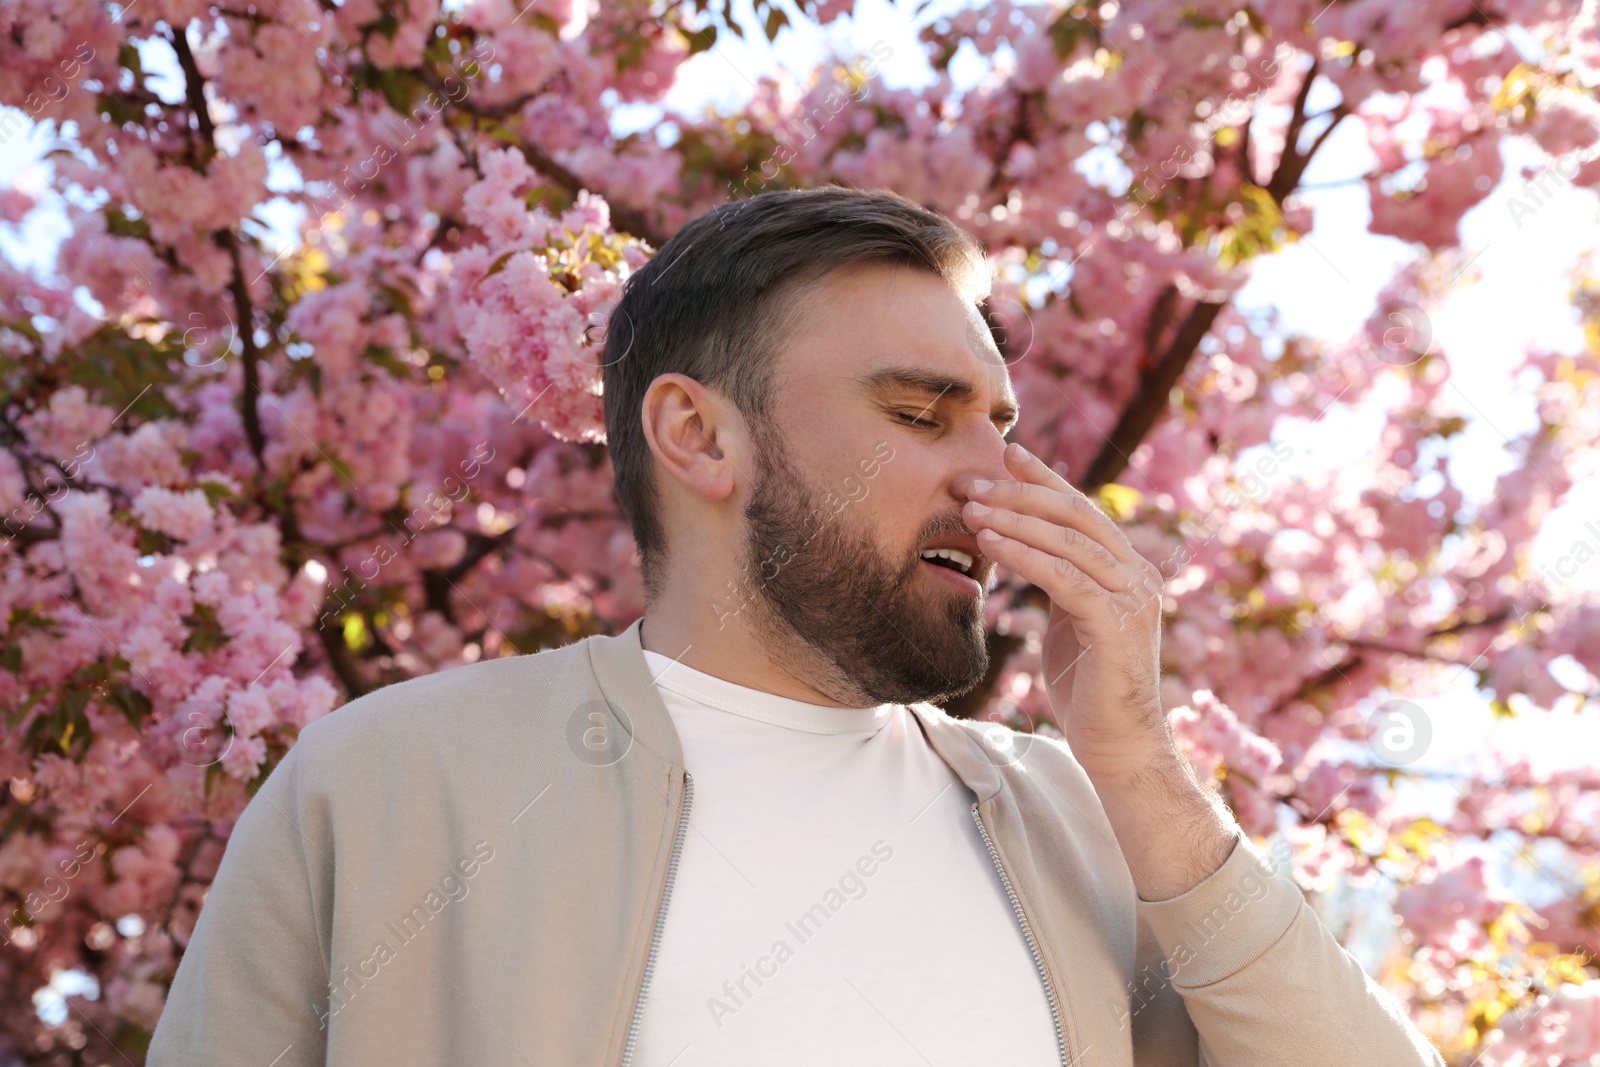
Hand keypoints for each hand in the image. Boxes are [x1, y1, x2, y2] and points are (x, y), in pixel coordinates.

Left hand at [961, 442, 1172, 781]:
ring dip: (1013, 519)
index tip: (1006, 452)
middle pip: (1075, 514)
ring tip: (968, 507)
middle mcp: (1138, 576)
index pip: (1082, 509)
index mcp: (1128, 569)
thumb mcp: (1071, 619)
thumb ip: (1060, 579)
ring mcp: (1133, 599)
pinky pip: (1064, 578)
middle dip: (1019, 492)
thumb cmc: (1086, 687)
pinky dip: (1024, 555)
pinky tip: (989, 542)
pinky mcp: (1117, 626)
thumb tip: (1023, 543)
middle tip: (969, 480)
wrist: (1118, 747)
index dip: (1044, 478)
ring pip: (1069, 542)